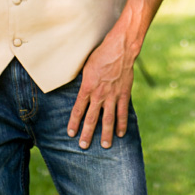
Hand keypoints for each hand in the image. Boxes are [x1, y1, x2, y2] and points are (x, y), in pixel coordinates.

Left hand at [67, 33, 134, 149]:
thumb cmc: (101, 55)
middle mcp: (99, 95)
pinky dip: (122, 124)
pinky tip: (121, 134)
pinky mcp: (123, 94)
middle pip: (91, 118)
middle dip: (87, 134)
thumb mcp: (86, 67)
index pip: (78, 110)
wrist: (120, 49)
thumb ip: (84, 82)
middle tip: (83, 146)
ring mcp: (112, 96)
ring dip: (106, 134)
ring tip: (105, 146)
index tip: (71, 133)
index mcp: (87, 88)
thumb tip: (79, 91)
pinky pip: (122, 112)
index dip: (74, 123)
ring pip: (108, 119)